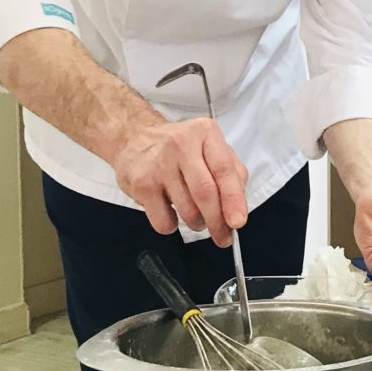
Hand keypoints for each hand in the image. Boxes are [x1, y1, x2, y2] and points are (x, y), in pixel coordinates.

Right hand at [113, 119, 248, 245]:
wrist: (134, 137)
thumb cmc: (180, 147)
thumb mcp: (210, 147)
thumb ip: (231, 172)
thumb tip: (238, 207)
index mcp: (205, 133)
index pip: (224, 170)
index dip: (234, 200)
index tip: (238, 222)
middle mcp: (181, 145)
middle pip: (205, 193)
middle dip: (218, 222)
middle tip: (223, 237)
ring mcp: (158, 165)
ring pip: (187, 210)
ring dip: (197, 223)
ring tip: (197, 218)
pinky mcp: (140, 184)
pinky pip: (163, 220)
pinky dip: (172, 226)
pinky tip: (171, 212)